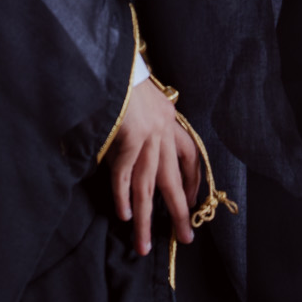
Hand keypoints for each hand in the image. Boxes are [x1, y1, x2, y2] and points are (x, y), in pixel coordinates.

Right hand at [109, 82, 200, 256]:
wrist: (108, 57)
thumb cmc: (118, 74)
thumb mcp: (141, 94)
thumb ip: (143, 118)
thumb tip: (134, 141)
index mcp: (168, 117)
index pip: (190, 155)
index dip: (193, 182)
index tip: (192, 202)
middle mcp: (163, 129)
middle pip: (173, 181)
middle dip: (179, 213)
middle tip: (184, 239)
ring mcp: (147, 134)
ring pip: (148, 186)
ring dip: (145, 219)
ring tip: (143, 245)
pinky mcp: (129, 136)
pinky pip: (125, 174)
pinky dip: (123, 196)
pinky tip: (124, 215)